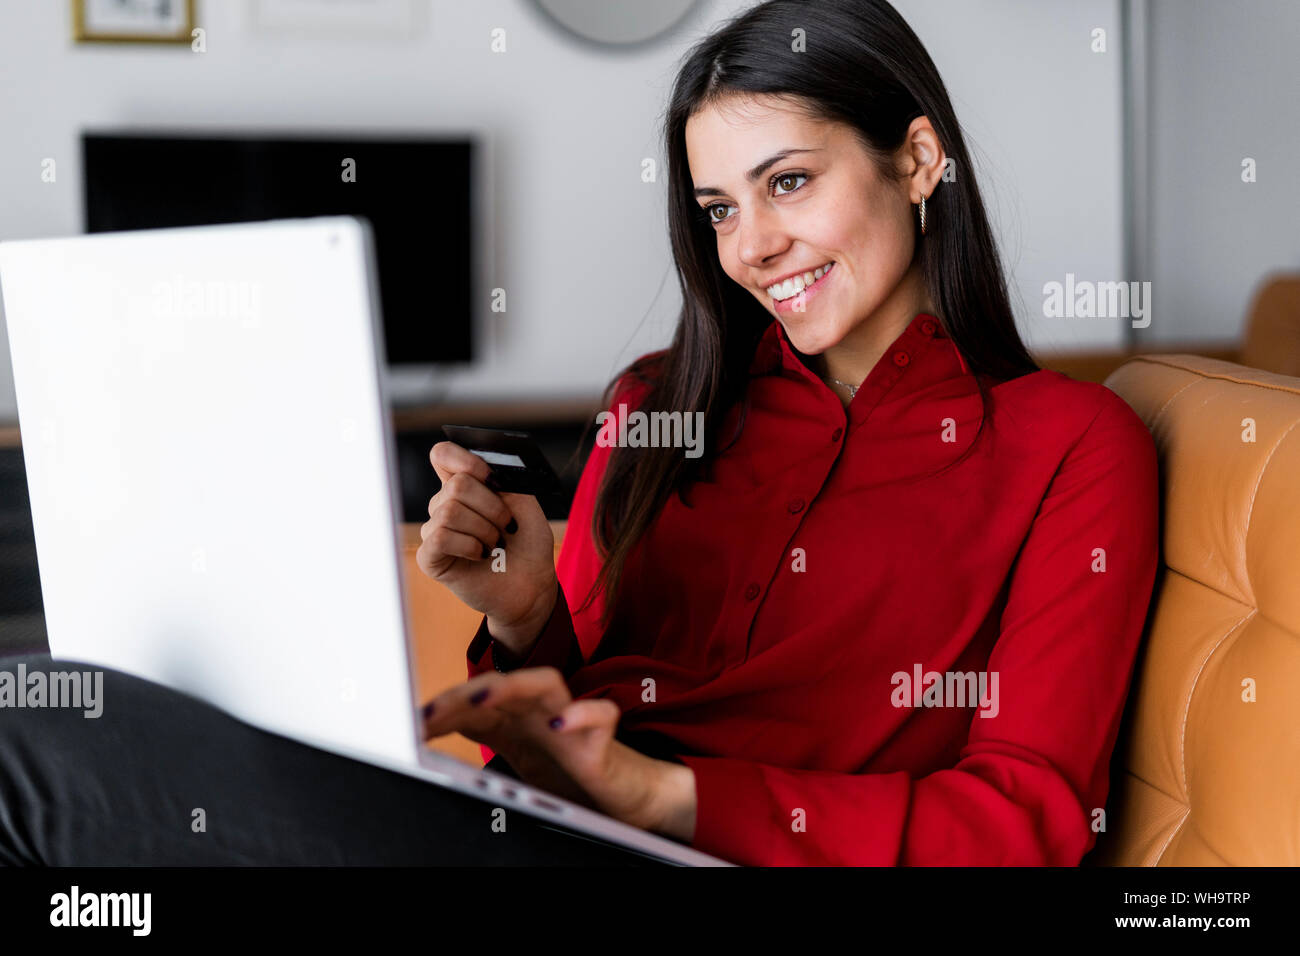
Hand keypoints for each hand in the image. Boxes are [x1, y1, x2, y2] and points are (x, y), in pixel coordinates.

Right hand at [418, 441, 557, 653]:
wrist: (532, 584)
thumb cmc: (527, 543)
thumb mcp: (525, 503)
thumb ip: (505, 480)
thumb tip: (486, 469)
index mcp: (466, 485)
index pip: (443, 454)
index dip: (464, 459)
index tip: (491, 476)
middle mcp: (445, 504)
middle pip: (456, 485)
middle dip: (492, 506)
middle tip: (507, 526)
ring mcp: (435, 530)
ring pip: (450, 512)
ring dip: (484, 530)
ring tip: (496, 544)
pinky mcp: (430, 557)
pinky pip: (440, 538)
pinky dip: (469, 546)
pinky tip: (481, 555)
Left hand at [421, 667, 694, 838]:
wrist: (625, 795)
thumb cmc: (568, 778)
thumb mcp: (513, 772)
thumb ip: (478, 755)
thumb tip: (426, 748)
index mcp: (516, 721)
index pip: (474, 703)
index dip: (442, 709)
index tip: (409, 725)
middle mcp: (540, 713)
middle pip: (501, 683)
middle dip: (463, 694)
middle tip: (429, 714)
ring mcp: (573, 721)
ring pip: (547, 682)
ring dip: (512, 686)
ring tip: (480, 702)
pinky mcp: (604, 738)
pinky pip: (600, 713)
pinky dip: (580, 713)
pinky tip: (558, 724)